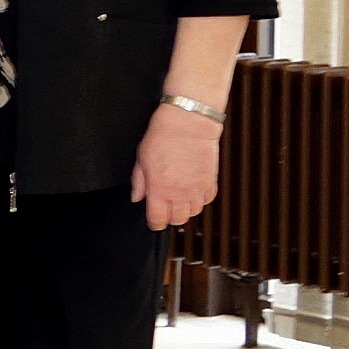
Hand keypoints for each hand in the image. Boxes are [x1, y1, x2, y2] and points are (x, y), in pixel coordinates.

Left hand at [133, 102, 224, 230]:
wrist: (188, 124)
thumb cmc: (162, 138)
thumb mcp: (141, 159)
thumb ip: (139, 182)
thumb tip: (137, 198)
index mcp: (160, 189)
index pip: (158, 219)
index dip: (154, 223)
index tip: (153, 222)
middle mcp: (180, 193)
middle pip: (178, 220)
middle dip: (169, 218)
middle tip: (164, 209)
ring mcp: (198, 189)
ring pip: (194, 213)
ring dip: (185, 210)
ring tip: (178, 200)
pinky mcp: (211, 181)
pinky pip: (207, 200)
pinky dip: (200, 201)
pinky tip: (192, 192)